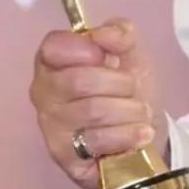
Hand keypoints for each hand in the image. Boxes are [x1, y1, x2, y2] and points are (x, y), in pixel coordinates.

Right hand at [29, 18, 167, 188]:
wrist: (144, 135)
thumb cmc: (130, 91)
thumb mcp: (133, 55)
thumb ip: (121, 34)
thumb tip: (101, 33)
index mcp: (55, 62)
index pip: (53, 46)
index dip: (84, 49)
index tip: (106, 57)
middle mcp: (44, 93)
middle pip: (80, 80)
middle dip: (121, 83)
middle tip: (134, 89)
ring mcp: (51, 126)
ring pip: (93, 110)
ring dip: (129, 110)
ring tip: (140, 113)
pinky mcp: (64, 155)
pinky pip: (98, 140)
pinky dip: (128, 134)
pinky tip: (140, 133)